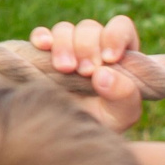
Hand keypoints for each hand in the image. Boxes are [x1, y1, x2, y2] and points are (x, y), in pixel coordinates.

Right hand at [30, 15, 142, 130]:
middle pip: (90, 28)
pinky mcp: (40, 53)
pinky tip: (42, 47)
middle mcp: (92, 47)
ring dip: (64, 45)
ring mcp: (65, 48)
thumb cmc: (99, 124)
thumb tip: (104, 74)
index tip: (108, 58)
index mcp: (118, 56)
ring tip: (64, 69)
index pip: (121, 28)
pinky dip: (41, 36)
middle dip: (87, 47)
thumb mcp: (119, 116)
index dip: (115, 36)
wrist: (64, 136)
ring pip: (65, 29)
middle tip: (84, 71)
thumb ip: (124, 96)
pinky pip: (40, 35)